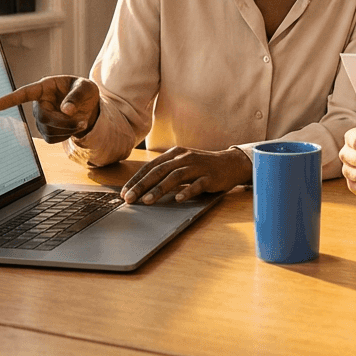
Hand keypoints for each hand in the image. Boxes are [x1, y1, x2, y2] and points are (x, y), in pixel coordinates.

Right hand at [0, 75, 100, 143]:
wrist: (88, 106)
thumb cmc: (84, 92)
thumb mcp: (86, 88)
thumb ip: (76, 96)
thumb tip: (66, 110)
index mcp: (45, 87)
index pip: (25, 93)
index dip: (10, 100)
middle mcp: (39, 103)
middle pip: (42, 117)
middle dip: (63, 121)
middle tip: (82, 120)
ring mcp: (41, 118)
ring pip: (47, 130)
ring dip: (67, 129)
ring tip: (82, 121)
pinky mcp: (46, 131)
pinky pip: (52, 139)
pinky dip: (66, 136)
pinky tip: (74, 128)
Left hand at [121, 147, 250, 203]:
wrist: (230, 163)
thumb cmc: (202, 166)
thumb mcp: (182, 164)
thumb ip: (165, 171)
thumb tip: (142, 186)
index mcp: (175, 153)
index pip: (151, 166)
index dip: (136, 179)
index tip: (124, 192)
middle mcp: (184, 158)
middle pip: (160, 171)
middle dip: (142, 185)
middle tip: (129, 199)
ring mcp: (198, 167)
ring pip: (175, 177)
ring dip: (160, 189)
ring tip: (147, 201)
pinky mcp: (210, 177)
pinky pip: (197, 184)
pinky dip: (187, 191)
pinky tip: (178, 199)